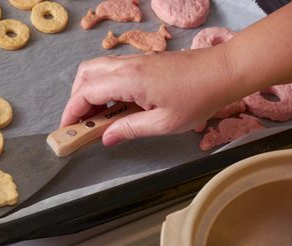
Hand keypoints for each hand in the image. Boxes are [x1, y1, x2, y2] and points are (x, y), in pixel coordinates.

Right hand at [61, 47, 236, 145]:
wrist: (224, 71)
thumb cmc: (199, 98)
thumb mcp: (163, 123)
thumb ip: (130, 129)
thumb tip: (106, 139)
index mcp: (129, 79)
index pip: (86, 92)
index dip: (72, 112)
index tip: (68, 130)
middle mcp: (127, 65)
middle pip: (85, 74)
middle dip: (76, 99)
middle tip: (83, 123)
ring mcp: (135, 60)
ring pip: (97, 69)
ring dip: (89, 91)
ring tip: (97, 117)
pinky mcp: (143, 61)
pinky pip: (112, 70)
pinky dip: (104, 86)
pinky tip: (115, 106)